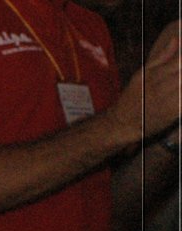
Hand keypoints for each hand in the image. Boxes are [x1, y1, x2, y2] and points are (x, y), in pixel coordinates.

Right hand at [108, 22, 181, 144]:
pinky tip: (181, 91)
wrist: (122, 123)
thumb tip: (177, 39)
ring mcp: (169, 100)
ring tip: (180, 81)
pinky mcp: (174, 113)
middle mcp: (163, 86)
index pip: (180, 60)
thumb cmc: (132, 96)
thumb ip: (162, 56)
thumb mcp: (142, 74)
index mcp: (157, 73)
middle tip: (181, 76)